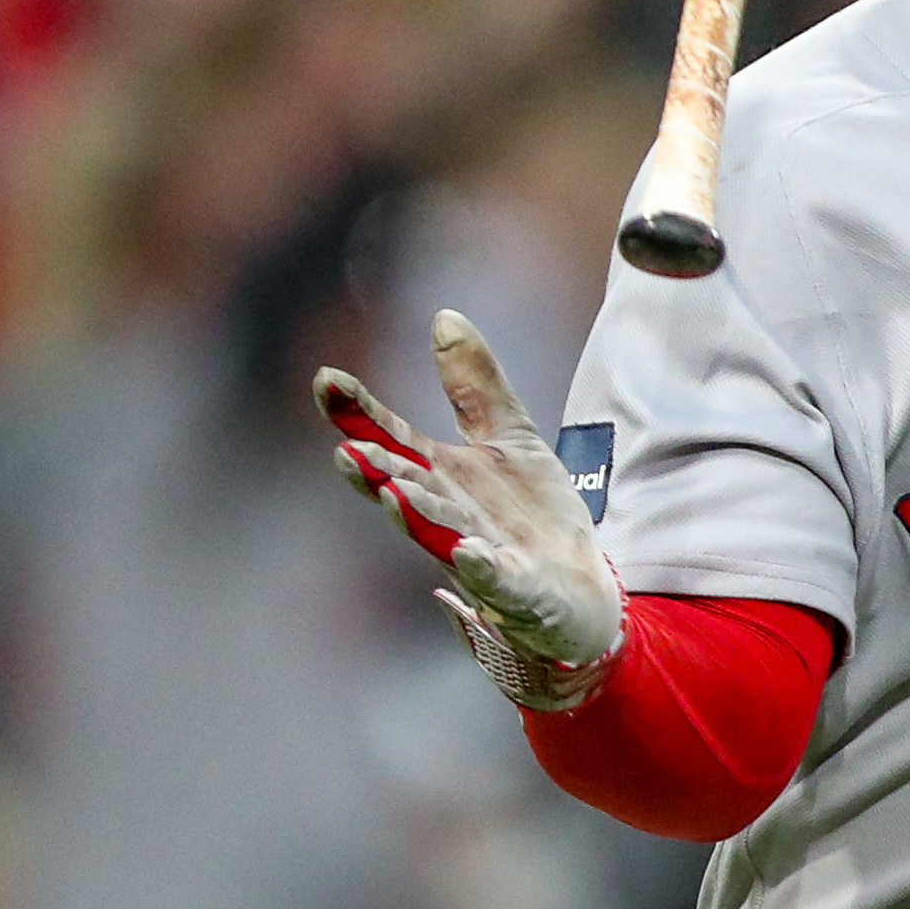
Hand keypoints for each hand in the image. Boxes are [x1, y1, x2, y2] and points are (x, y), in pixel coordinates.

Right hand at [317, 311, 625, 709]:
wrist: (582, 590)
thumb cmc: (532, 517)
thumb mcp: (510, 436)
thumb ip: (475, 384)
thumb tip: (444, 316)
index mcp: (443, 477)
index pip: (393, 440)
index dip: (360, 414)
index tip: (326, 380)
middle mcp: (450, 518)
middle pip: (407, 489)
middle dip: (378, 472)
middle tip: (346, 451)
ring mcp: (480, 557)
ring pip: (441, 535)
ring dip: (417, 515)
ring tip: (394, 492)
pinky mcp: (518, 592)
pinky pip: (497, 581)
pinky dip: (482, 568)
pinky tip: (470, 553)